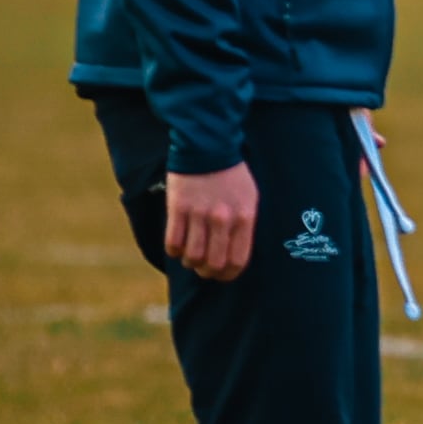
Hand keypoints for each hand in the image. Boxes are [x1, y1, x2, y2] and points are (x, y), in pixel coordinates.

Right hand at [166, 162, 257, 281]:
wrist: (207, 147)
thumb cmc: (232, 175)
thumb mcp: (250, 198)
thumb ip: (245, 225)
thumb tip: (236, 254)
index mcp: (245, 217)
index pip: (238, 260)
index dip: (229, 275)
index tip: (223, 275)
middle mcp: (223, 219)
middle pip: (214, 263)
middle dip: (208, 272)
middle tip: (204, 269)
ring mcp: (199, 214)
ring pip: (192, 256)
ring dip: (190, 263)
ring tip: (191, 257)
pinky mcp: (177, 208)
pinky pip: (173, 242)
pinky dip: (174, 251)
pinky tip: (178, 246)